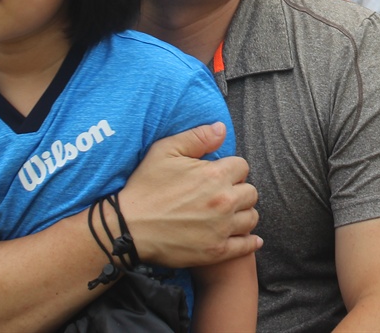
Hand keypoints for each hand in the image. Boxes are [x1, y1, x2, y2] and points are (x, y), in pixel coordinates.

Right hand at [117, 122, 261, 267]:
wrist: (128, 228)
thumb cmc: (145, 187)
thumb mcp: (165, 151)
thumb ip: (197, 137)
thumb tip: (221, 128)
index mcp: (215, 175)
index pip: (243, 167)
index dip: (231, 169)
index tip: (219, 176)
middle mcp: (224, 201)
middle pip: (251, 192)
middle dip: (239, 190)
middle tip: (223, 195)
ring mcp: (221, 228)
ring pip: (251, 217)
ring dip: (243, 214)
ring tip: (230, 214)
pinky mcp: (216, 251)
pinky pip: (245, 246)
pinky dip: (250, 242)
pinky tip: (249, 239)